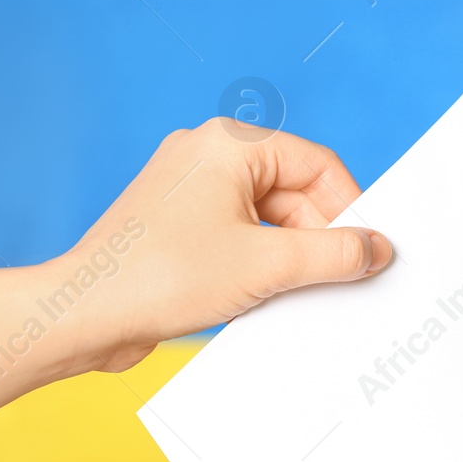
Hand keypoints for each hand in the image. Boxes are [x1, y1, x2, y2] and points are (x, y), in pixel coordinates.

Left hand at [0, 120, 390, 457]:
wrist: (83, 316)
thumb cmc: (163, 279)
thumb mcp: (268, 266)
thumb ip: (334, 254)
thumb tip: (379, 248)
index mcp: (228, 145)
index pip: (317, 165)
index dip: (349, 209)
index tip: (367, 251)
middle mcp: (206, 158)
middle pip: (293, 193)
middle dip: (318, 239)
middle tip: (339, 282)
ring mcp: (187, 193)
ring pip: (266, 220)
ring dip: (289, 258)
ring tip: (296, 296)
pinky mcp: (175, 229)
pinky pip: (238, 238)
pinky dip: (259, 267)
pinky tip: (265, 302)